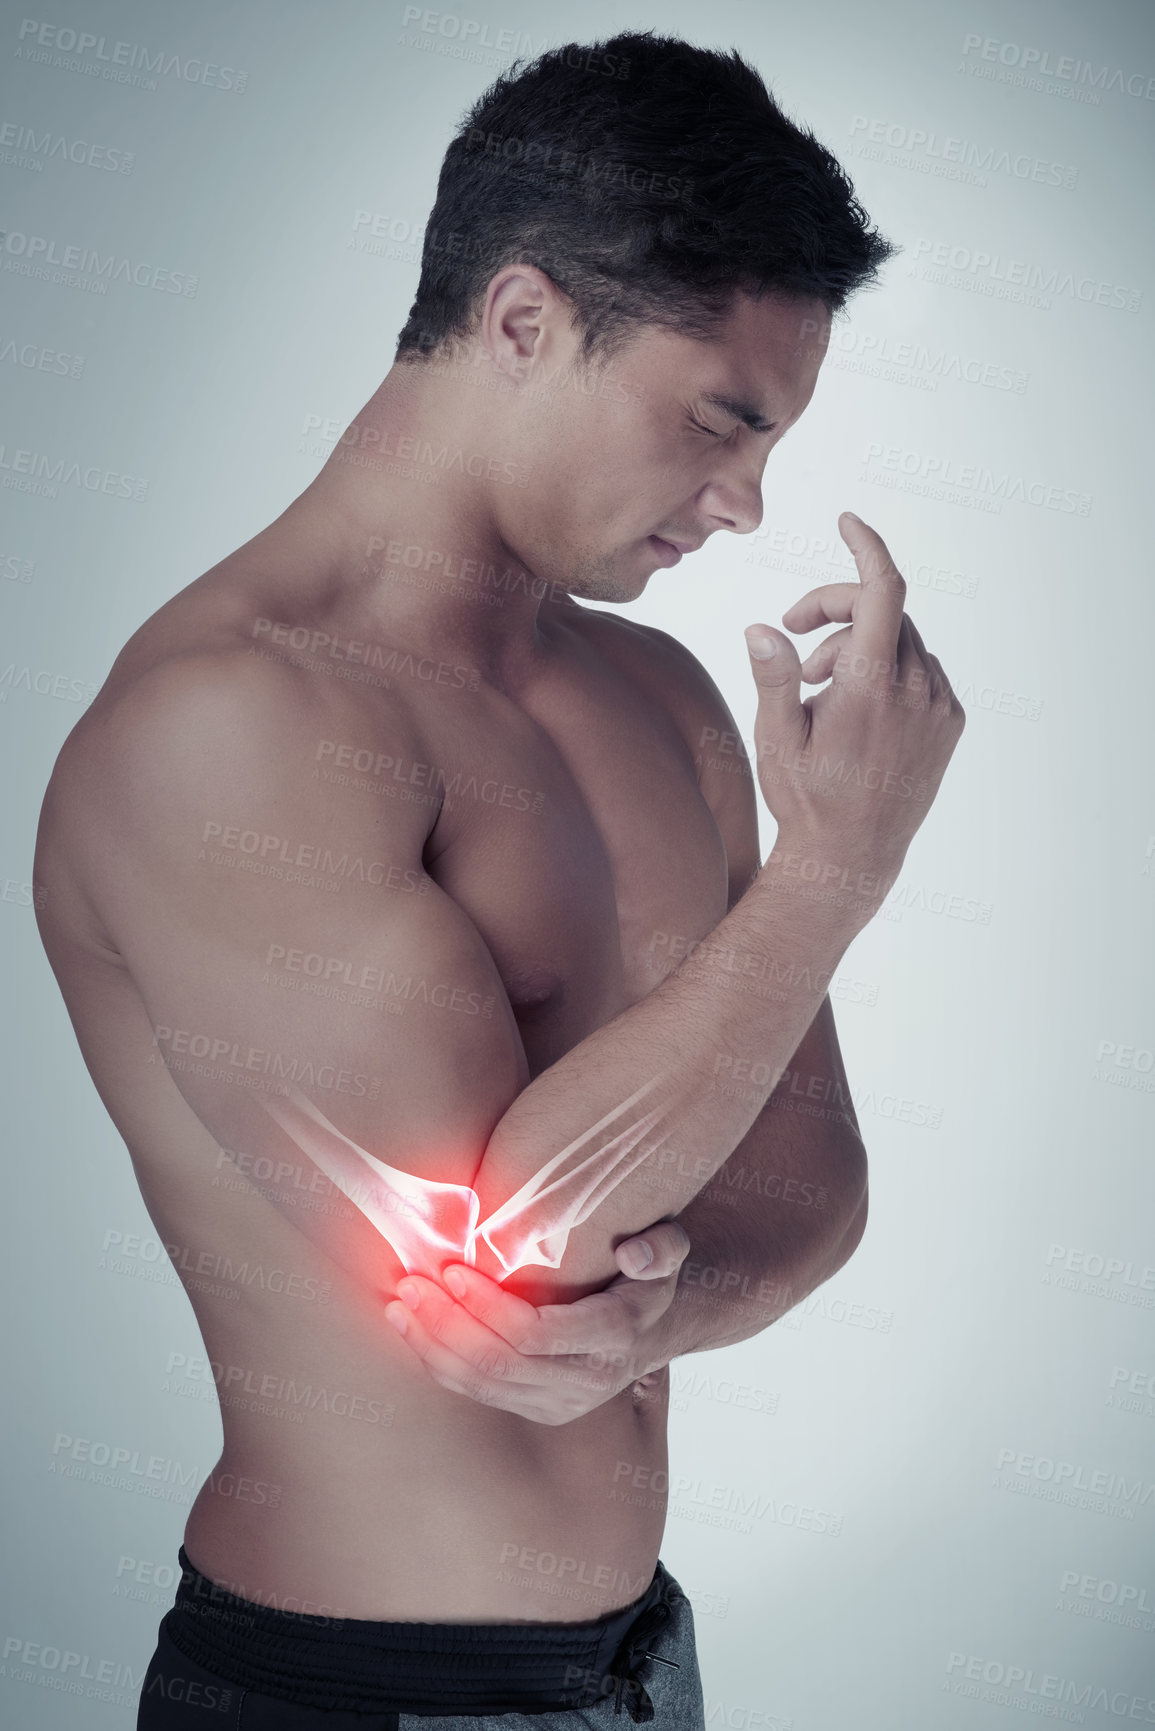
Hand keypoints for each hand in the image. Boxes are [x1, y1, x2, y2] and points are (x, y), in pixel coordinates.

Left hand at [382, 1221, 690, 1424]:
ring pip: (481, 1384)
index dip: (489, 1306)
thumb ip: (661, 1248)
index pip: (537, 1334)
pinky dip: (436, 1360)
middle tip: (411, 1282)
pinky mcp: (532, 1407)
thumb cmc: (646, 1276)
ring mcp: (556, 1403)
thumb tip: (632, 1256)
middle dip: (446, 1324)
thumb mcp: (670, 1250)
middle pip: (499, 1363)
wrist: (650, 1327)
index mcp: (613, 1339)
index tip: (453, 1269)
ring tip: (399, 1301)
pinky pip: (475, 1391)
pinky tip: (408, 1327)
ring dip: (432, 1343)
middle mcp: (584, 1382)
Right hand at [743, 512, 964, 897]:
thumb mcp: (777, 739)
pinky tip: (857, 705)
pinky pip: (921, 668)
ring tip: (821, 689)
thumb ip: (774, 676)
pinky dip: (888, 666)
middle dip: (836, 610)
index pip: (881, 590)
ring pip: (901, 639)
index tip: (847, 522)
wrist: (853, 857)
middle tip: (795, 635)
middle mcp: (914, 692)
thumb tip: (763, 628)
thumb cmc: (806, 800)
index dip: (866, 547)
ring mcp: (939, 707)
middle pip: (882, 611)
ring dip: (859, 644)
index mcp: (869, 688)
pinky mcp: (950, 722)